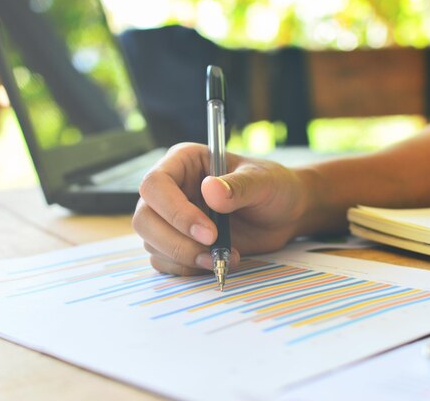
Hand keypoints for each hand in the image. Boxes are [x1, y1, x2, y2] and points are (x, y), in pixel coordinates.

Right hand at [132, 142, 311, 274]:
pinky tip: (215, 262)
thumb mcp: (264, 182)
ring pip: (151, 242)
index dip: (175, 211)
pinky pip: (163, 260)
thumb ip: (239, 186)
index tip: (209, 233)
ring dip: (184, 257)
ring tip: (222, 257)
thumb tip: (211, 190)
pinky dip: (186, 268)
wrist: (285, 215)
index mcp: (184, 162)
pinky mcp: (177, 241)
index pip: (156, 184)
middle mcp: (171, 188)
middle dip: (175, 242)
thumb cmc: (274, 188)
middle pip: (145, 218)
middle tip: (212, 253)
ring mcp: (170, 217)